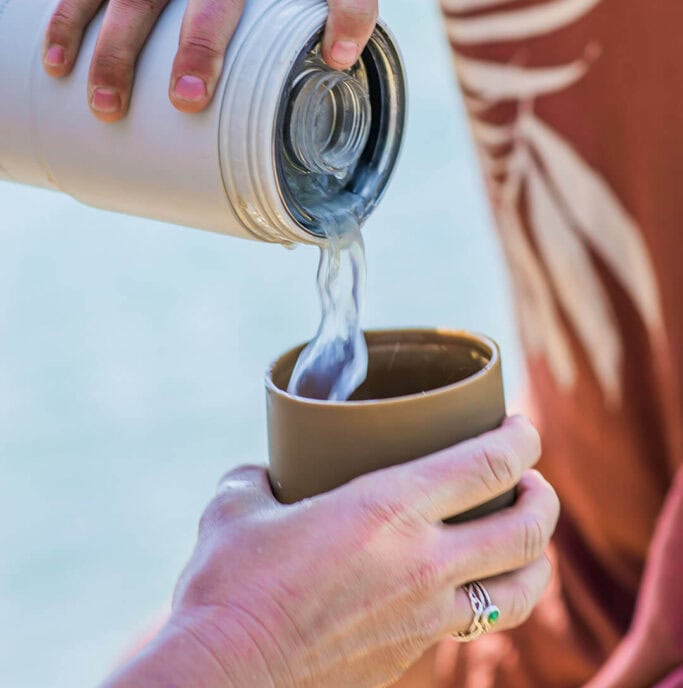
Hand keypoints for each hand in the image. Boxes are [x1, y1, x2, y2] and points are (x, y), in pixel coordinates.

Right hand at [153, 416, 557, 687]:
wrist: (226, 679)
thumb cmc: (228, 587)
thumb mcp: (237, 508)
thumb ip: (259, 480)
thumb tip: (261, 477)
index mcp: (389, 510)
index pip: (488, 465)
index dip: (521, 439)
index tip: (522, 427)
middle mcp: (423, 563)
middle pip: (526, 529)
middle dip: (543, 498)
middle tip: (531, 480)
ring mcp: (425, 617)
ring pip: (521, 591)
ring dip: (536, 558)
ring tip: (524, 538)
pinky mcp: (412, 655)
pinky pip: (475, 625)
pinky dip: (491, 600)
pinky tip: (470, 586)